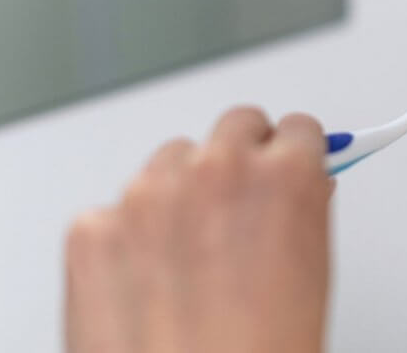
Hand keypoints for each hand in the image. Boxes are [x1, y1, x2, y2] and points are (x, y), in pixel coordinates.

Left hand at [65, 110, 332, 352]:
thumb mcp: (313, 273)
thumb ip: (305, 210)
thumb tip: (299, 183)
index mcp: (283, 178)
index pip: (300, 129)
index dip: (296, 153)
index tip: (289, 162)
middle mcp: (214, 171)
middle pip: (235, 126)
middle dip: (243, 156)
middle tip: (241, 202)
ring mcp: (146, 196)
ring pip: (173, 159)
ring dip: (183, 190)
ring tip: (189, 255)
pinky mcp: (93, 228)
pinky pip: (117, 208)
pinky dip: (131, 235)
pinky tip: (148, 280)